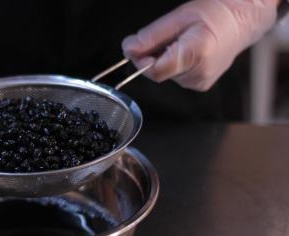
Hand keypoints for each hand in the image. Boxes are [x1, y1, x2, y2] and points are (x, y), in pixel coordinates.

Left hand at [122, 0, 277, 90]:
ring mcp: (199, 82)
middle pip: (157, 73)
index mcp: (194, 55)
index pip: (154, 71)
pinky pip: (175, 76)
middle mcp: (198, 74)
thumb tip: (129, 49)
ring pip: (165, 75)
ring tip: (181, 41)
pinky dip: (173, 64)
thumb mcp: (179, 17)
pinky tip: (186, 51)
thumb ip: (151, 36)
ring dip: (163, 59)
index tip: (137, 47)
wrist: (242, 21)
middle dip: (152, 56)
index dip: (140, 60)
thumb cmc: (216, 14)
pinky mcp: (199, 85)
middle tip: (166, 37)